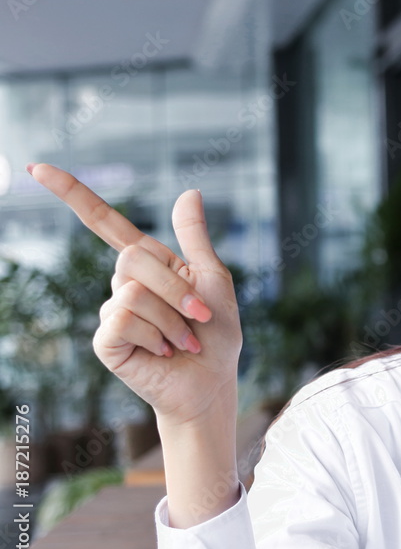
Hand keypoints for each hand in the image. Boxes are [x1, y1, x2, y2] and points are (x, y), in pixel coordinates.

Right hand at [26, 163, 241, 426]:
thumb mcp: (213, 278)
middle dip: (176, 289)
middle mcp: (123, 284)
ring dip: (172, 319)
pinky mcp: (106, 341)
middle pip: (133, 258)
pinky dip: (156, 336)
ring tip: (183, 340)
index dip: (72, 194)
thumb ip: (194, 237)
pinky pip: (123, 319)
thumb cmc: (215, 333)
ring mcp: (111, 312)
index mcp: (149, 264)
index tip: (37, 167)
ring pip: (133, 292)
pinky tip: (163, 352)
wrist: (211, 381)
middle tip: (198, 316)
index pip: (104, 223)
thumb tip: (189, 191)